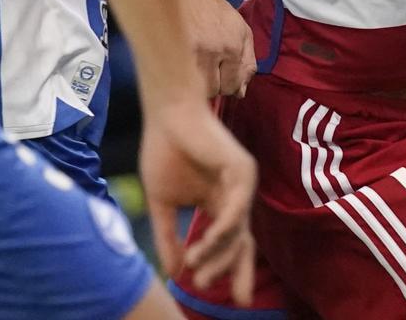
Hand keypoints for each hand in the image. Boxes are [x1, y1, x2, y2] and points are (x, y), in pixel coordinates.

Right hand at [141, 100, 257, 303]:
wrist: (167, 113)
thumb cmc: (164, 150)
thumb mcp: (163, 203)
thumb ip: (168, 237)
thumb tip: (174, 273)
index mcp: (219, 204)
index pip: (229, 244)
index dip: (224, 269)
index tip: (206, 291)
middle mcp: (235, 197)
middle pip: (241, 243)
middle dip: (232, 270)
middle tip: (214, 291)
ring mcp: (242, 184)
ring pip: (237, 230)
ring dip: (218, 252)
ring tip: (197, 268)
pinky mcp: (242, 171)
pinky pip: (237, 207)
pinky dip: (224, 228)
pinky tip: (209, 241)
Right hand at [185, 0, 255, 97]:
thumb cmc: (212, 9)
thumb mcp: (240, 30)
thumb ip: (247, 62)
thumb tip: (241, 93)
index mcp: (233, 45)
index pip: (233, 86)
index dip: (228, 85)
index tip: (221, 76)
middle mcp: (214, 50)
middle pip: (215, 90)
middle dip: (213, 84)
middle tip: (206, 67)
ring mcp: (191, 51)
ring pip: (197, 88)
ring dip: (196, 83)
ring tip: (193, 65)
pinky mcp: (171, 51)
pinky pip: (180, 78)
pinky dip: (181, 77)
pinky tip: (181, 65)